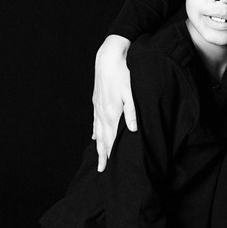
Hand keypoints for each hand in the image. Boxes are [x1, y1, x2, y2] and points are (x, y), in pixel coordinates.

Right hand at [93, 35, 135, 170]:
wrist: (108, 57)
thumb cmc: (123, 74)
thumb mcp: (130, 92)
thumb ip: (131, 112)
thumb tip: (132, 129)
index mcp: (111, 113)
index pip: (110, 139)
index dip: (110, 153)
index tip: (109, 167)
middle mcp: (102, 112)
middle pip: (102, 139)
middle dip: (102, 155)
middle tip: (102, 170)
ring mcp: (98, 107)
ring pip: (97, 131)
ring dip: (98, 146)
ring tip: (99, 158)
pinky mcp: (97, 101)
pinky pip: (95, 121)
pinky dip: (95, 131)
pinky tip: (94, 137)